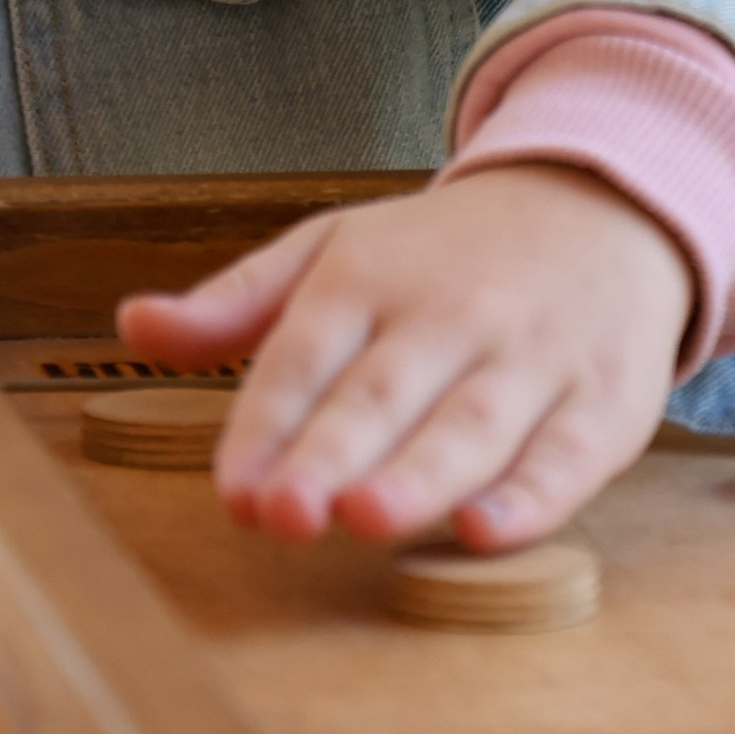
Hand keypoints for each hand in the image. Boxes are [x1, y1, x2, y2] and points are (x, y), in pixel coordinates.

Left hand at [116, 165, 692, 553]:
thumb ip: (236, 301)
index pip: (304, 355)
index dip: (267, 425)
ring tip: (366, 518)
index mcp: (367, 277)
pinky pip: (567, 453)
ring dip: (419, 474)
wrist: (599, 203)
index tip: (232, 492)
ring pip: (472, 422)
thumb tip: (132, 325)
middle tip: (283, 515)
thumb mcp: (332, 248)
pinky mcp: (602, 400)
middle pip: (383, 393)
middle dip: (331, 453)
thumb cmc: (443, 252)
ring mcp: (531, 356)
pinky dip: (531, 494)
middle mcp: (447, 314)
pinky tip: (486, 530)